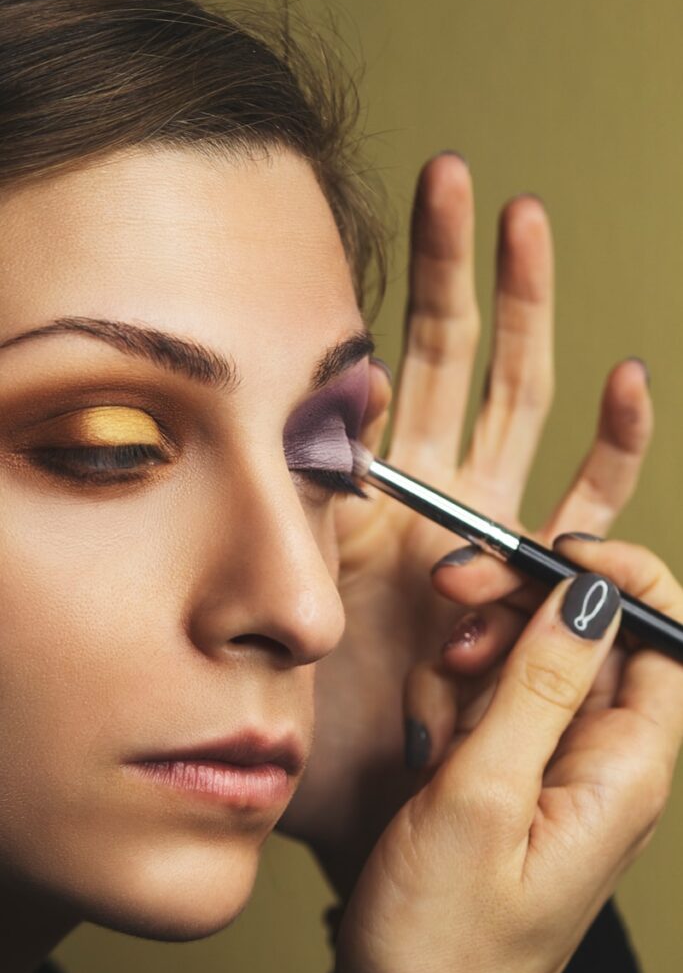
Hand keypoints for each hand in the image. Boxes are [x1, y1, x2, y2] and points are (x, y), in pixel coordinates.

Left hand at [277, 153, 652, 895]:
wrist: (360, 790)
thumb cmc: (312, 700)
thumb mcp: (295, 577)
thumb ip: (309, 494)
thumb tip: (322, 398)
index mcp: (377, 483)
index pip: (403, 353)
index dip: (420, 276)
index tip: (428, 196)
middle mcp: (438, 489)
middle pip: (464, 352)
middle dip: (471, 267)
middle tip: (470, 182)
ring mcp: (490, 523)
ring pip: (524, 400)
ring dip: (534, 317)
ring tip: (535, 230)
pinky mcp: (533, 574)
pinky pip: (588, 496)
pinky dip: (611, 441)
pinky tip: (625, 381)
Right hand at [331, 539, 682, 972]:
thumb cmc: (443, 936)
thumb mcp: (483, 797)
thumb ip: (539, 686)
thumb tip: (591, 593)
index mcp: (625, 767)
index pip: (666, 635)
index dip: (621, 578)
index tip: (551, 555)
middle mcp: (599, 757)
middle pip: (581, 629)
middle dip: (515, 602)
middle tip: (454, 595)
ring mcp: (549, 761)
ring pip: (520, 653)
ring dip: (468, 660)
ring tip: (434, 724)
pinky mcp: (504, 768)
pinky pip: (483, 694)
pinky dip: (446, 698)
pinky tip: (424, 746)